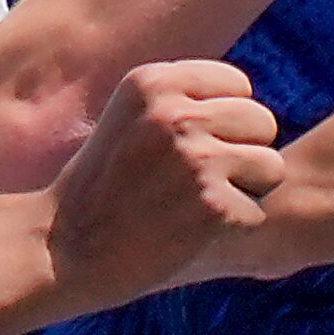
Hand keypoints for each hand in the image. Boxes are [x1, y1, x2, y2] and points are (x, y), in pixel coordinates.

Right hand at [42, 60, 284, 309]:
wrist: (62, 251)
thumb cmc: (100, 186)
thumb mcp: (128, 116)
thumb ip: (180, 98)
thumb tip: (246, 98)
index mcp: (154, 83)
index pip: (239, 85)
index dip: (227, 120)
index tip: (195, 147)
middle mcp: (177, 115)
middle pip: (262, 122)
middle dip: (243, 153)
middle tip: (200, 184)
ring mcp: (197, 161)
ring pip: (271, 166)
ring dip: (246, 191)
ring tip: (200, 206)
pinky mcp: (213, 209)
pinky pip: (258, 212)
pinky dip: (235, 230)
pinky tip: (194, 235)